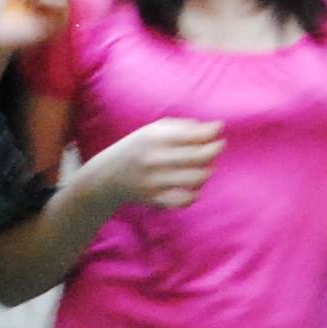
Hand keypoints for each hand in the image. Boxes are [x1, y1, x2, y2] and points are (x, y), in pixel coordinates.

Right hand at [80, 117, 223, 213]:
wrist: (107, 176)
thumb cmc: (138, 148)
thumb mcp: (153, 130)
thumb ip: (182, 127)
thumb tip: (214, 128)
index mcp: (153, 138)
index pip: (190, 135)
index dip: (211, 132)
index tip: (219, 131)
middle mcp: (154, 159)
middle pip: (197, 156)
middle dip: (214, 150)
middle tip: (219, 147)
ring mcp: (154, 180)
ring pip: (195, 179)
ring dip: (207, 172)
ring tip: (205, 168)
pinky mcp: (154, 199)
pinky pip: (184, 200)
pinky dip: (194, 195)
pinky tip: (193, 188)